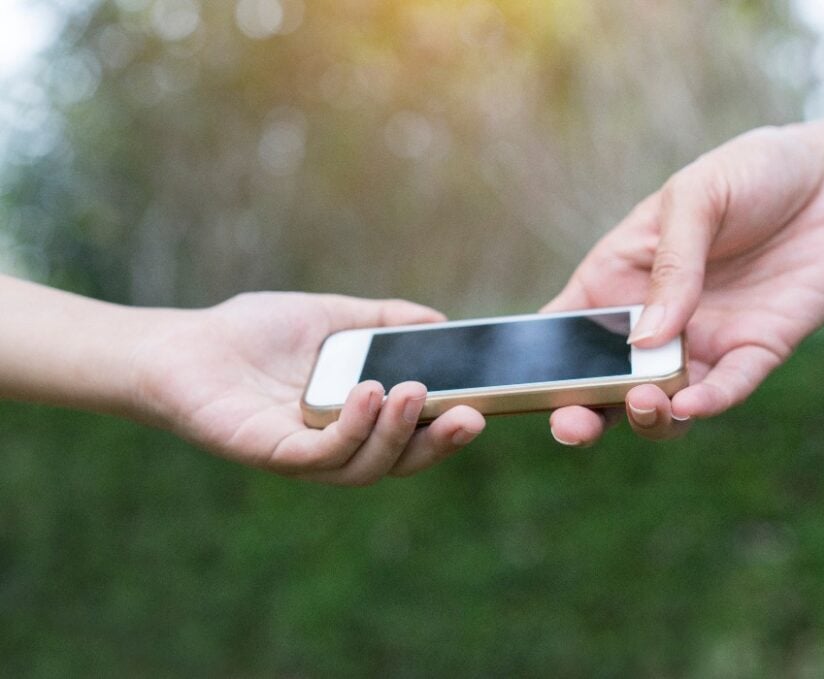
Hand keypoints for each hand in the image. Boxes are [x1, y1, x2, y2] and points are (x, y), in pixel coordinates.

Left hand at [129, 293, 484, 484]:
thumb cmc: (252, 334)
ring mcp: (301, 456)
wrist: (181, 345)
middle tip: (470, 416)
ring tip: (412, 390)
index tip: (482, 407)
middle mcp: (333, 447)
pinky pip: (319, 456)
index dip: (446, 430)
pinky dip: (350, 430)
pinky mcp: (268, 453)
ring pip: (364, 467)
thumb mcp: (332, 317)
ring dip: (396, 434)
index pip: (410, 437)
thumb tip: (439, 321)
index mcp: (353, 421)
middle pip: (397, 462)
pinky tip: (367, 392)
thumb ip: (382, 320)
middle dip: (437, 444)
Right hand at [545, 126, 823, 444]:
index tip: (515, 388)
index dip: (535, 366)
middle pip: (604, 386)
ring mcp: (702, 344)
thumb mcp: (695, 197)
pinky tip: (692, 404)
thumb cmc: (748, 173)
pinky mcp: (755, 353)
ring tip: (647, 401)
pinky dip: (708, 403)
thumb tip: (643, 337)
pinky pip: (727, 390)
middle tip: (574, 425)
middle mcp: (653, 324)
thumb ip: (671, 264)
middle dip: (582, 414)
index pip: (564, 333)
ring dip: (646, 415)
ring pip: (662, 403)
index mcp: (617, 280)